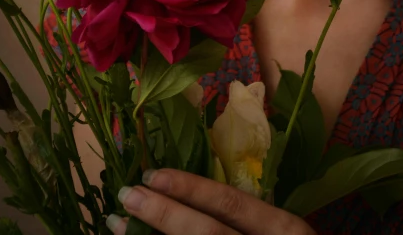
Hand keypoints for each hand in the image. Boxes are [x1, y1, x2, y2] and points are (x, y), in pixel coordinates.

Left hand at [106, 168, 315, 234]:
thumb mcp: (279, 234)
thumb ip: (246, 218)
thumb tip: (188, 196)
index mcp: (284, 232)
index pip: (231, 204)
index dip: (191, 188)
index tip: (154, 173)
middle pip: (207, 234)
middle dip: (164, 214)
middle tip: (127, 194)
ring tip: (118, 225)